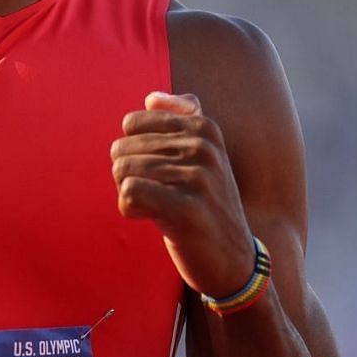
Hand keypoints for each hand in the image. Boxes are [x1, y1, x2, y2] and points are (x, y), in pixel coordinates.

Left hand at [112, 92, 256, 297]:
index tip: (156, 173)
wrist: (234, 258)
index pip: (132, 124)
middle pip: (123, 149)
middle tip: (155, 196)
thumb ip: (182, 120)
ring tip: (156, 208)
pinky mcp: (186, 208)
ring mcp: (197, 177)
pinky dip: (129, 209)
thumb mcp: (204, 157)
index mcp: (204, 127)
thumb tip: (152, 97)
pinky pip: (129, 192)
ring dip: (129, 195)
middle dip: (128, 176)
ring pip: (122, 171)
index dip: (134, 151)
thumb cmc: (208, 205)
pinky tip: (151, 218)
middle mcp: (203, 146)